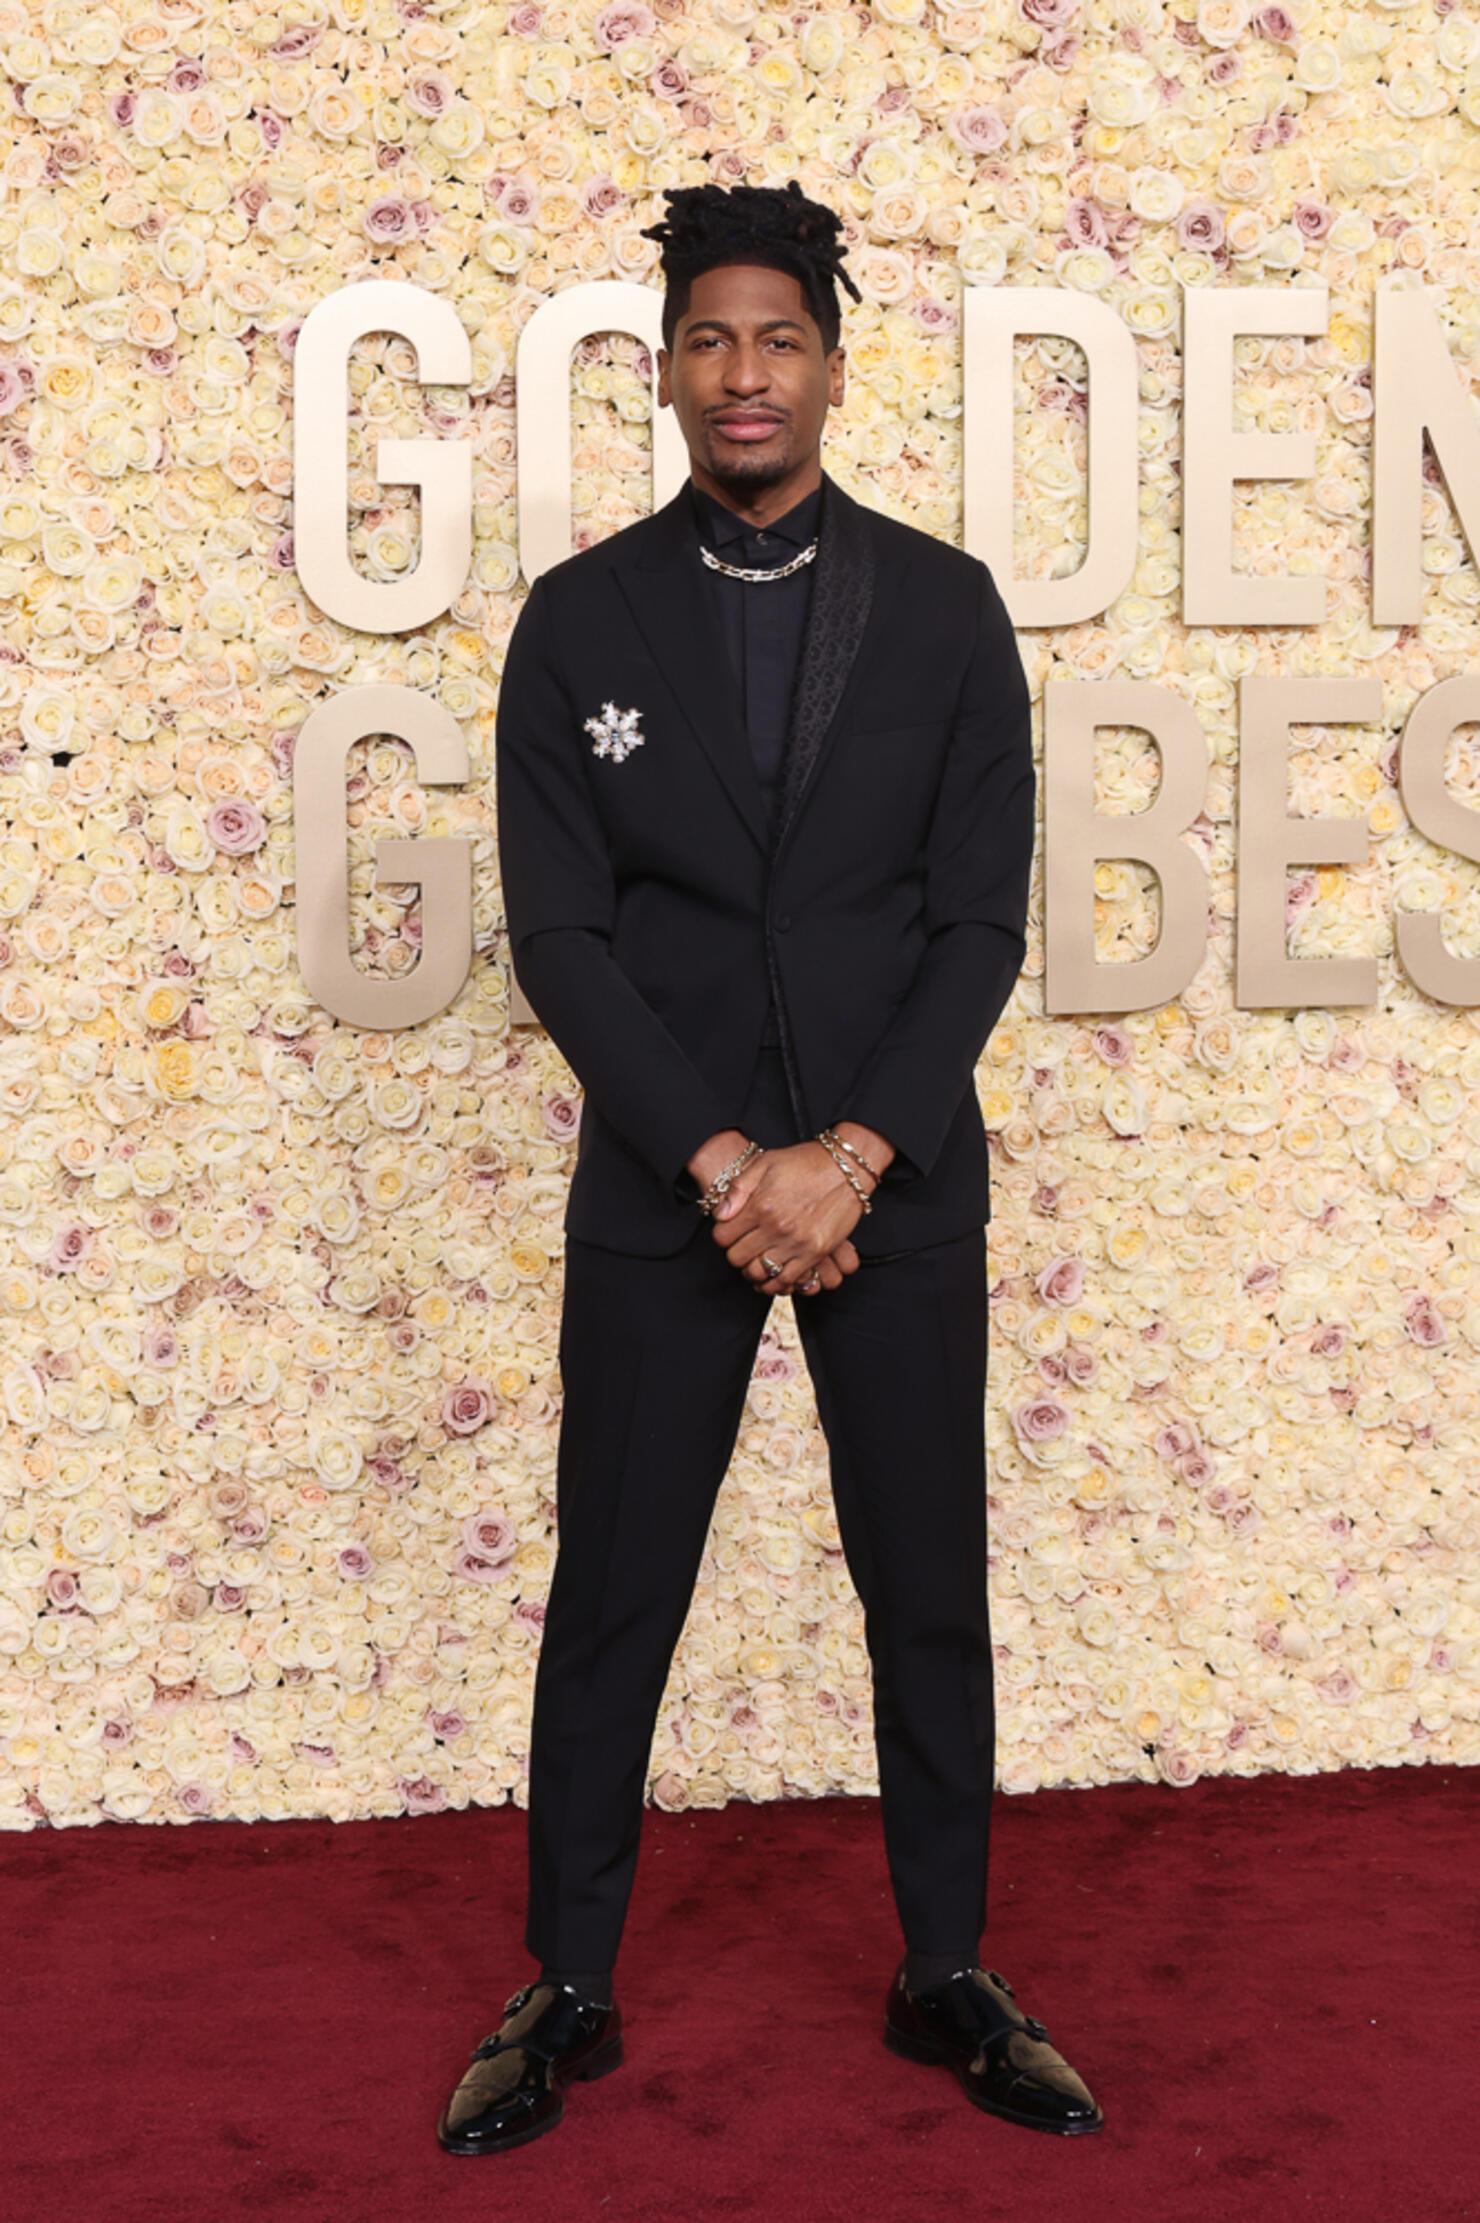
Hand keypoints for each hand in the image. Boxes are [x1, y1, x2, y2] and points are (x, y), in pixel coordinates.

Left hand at [712, 1140, 871, 1293]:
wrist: (846, 1168)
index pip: (723, 1236)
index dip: (723, 1235)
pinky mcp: (815, 1253)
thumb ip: (738, 1188)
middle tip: (743, 1246)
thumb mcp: (766, 1162)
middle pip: (737, 1258)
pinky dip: (775, 1283)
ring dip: (752, 1270)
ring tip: (756, 1260)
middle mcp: (776, 1227)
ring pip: (759, 1273)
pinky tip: (773, 1274)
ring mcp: (796, 1242)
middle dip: (735, 1253)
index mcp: (760, 1205)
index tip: (731, 1231)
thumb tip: (720, 1214)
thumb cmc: (806, 1162)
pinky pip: (787, 1280)